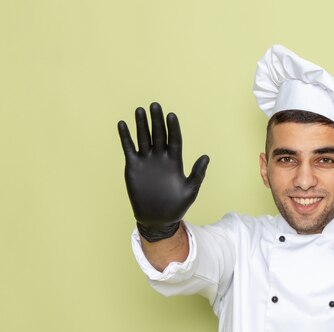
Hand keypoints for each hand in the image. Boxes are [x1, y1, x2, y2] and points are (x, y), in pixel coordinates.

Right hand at [118, 102, 209, 241]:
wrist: (158, 218)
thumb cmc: (177, 205)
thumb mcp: (190, 190)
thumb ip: (197, 173)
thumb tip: (206, 156)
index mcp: (175, 161)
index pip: (175, 139)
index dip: (173, 128)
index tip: (172, 115)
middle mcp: (161, 157)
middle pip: (159, 134)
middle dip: (157, 120)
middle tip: (155, 105)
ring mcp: (146, 160)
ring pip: (144, 138)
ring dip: (141, 124)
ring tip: (140, 110)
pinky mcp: (134, 166)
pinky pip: (129, 148)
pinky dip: (125, 137)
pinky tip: (122, 124)